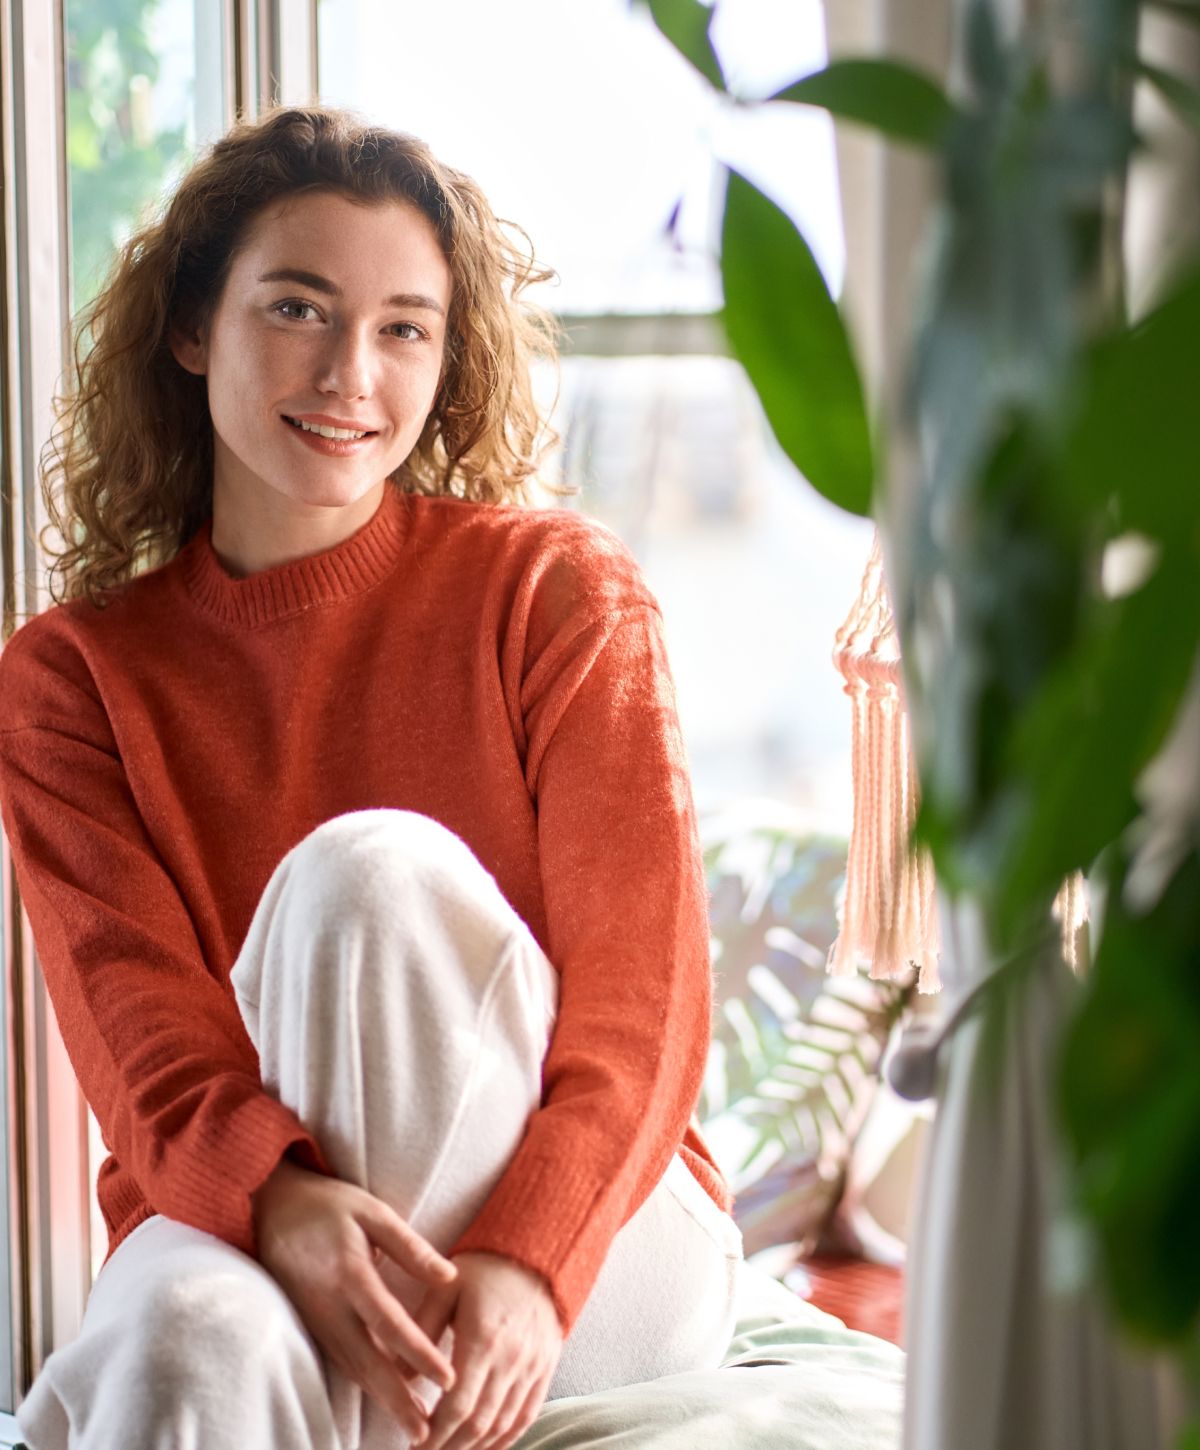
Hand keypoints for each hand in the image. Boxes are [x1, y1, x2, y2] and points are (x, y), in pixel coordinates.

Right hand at [252, 1156, 459, 1444]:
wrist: (271, 1207)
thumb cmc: (328, 1205)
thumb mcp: (372, 1212)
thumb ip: (410, 1247)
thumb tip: (450, 1277)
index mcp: (349, 1274)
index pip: (389, 1323)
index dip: (419, 1352)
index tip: (447, 1379)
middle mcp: (329, 1305)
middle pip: (368, 1360)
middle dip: (398, 1399)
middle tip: (427, 1431)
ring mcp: (315, 1318)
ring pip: (352, 1367)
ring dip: (382, 1398)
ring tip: (413, 1425)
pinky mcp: (310, 1323)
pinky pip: (340, 1359)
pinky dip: (363, 1382)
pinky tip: (383, 1395)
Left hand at [405, 1250, 563, 1449]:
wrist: (535, 1254)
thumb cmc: (484, 1269)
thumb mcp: (446, 1287)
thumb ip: (422, 1328)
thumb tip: (400, 1374)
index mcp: (483, 1339)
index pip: (458, 1404)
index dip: (434, 1433)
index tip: (413, 1444)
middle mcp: (511, 1359)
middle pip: (478, 1422)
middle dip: (449, 1446)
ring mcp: (531, 1367)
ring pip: (501, 1425)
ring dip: (473, 1447)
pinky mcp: (544, 1369)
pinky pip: (526, 1416)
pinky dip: (504, 1439)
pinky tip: (484, 1446)